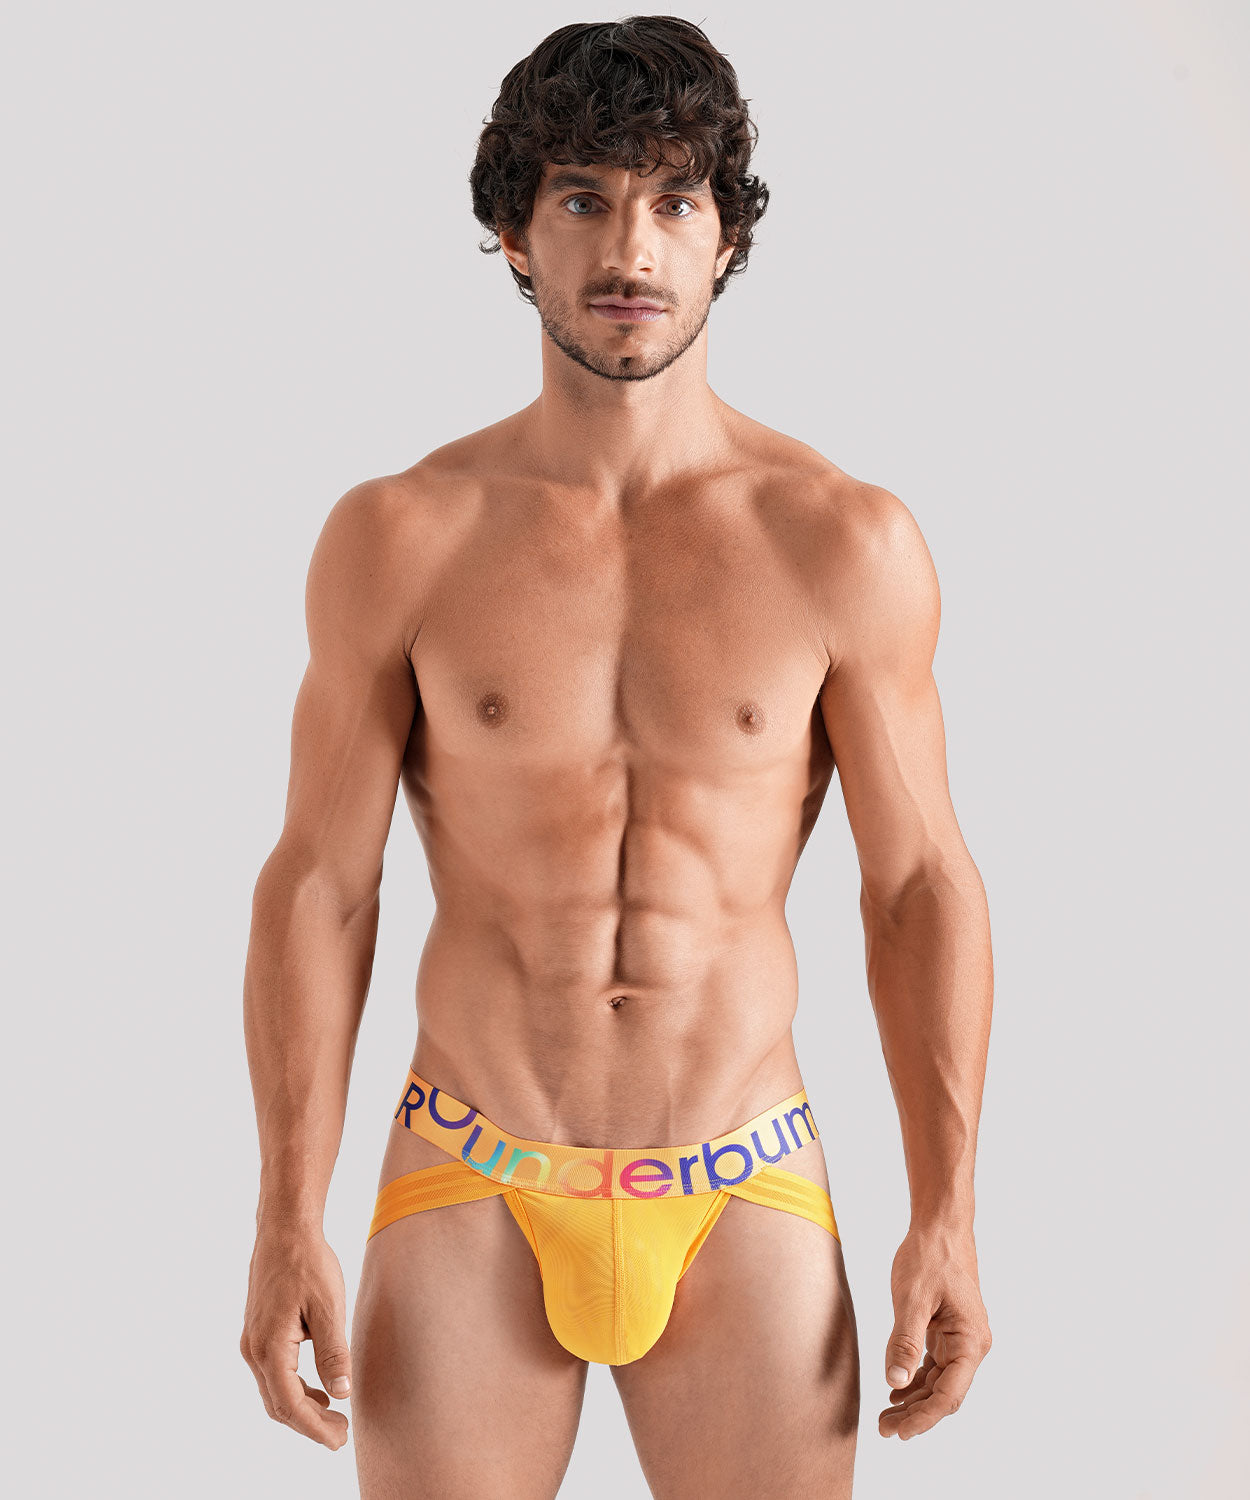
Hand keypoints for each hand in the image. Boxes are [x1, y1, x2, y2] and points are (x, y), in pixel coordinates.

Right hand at [240, 1224, 352, 1449]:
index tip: (339, 1440)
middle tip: (342, 1434)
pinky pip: (273, 1374)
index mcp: (270, 1348)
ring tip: (334, 1415)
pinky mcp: (258, 1332)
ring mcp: (252, 1341)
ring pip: (274, 1391)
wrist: (285, 1229)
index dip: (315, 1428)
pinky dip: (294, 1388)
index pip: (290, 1405)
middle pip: (278, 1405)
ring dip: (302, 1408)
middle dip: (309, 1424)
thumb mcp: (329, 1307)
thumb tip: (342, 1394)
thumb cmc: (308, 1263)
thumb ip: (334, 1354)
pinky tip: (319, 1388)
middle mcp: (254, 1350)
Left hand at [878, 1222, 991, 1439]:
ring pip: (938, 1383)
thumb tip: (895, 1382)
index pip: (948, 1395)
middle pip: (944, 1394)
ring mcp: (960, 1339)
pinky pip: (933, 1366)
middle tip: (884, 1429)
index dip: (923, 1418)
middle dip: (916, 1414)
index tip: (898, 1432)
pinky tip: (895, 1389)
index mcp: (971, 1341)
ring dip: (914, 1401)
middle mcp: (971, 1345)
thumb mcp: (912, 1298)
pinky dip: (915, 1379)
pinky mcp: (947, 1331)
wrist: (940, 1226)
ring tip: (885, 1415)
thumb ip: (904, 1341)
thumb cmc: (930, 1256)